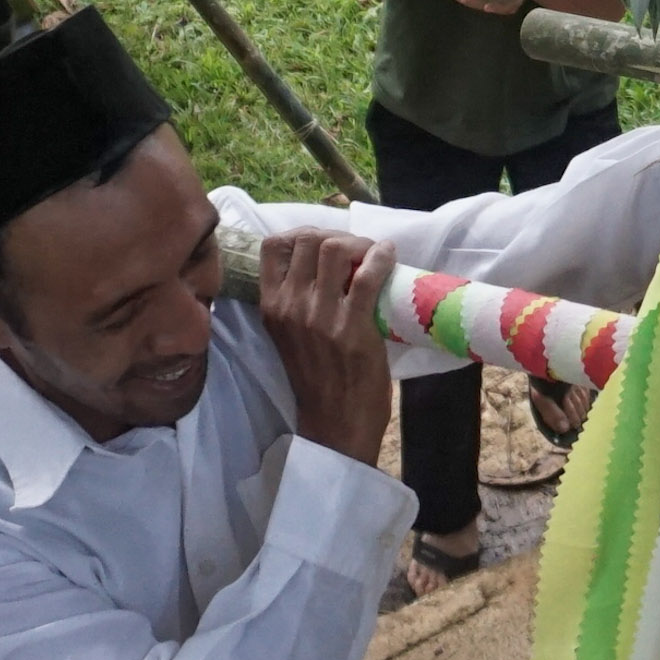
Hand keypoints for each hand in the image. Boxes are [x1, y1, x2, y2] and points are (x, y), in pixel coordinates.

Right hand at [257, 227, 394, 461]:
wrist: (335, 425)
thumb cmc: (317, 379)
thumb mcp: (289, 335)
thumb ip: (295, 301)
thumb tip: (322, 264)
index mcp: (271, 307)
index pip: (272, 246)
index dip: (301, 234)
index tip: (323, 244)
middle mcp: (289, 306)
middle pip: (308, 238)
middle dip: (336, 234)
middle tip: (355, 250)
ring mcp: (319, 316)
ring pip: (334, 248)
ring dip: (359, 243)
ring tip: (372, 254)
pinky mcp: (351, 327)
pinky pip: (366, 274)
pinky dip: (381, 257)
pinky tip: (388, 257)